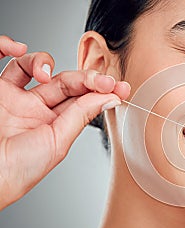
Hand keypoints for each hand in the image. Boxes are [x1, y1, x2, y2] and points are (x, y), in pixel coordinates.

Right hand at [0, 36, 130, 210]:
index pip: (82, 100)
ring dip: (45, 62)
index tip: (119, 88)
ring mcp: (16, 98)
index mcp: (56, 125)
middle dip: (88, 78)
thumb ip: (81, 115)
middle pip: (66, 82)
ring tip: (44, 73)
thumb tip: (110, 98)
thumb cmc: (18, 169)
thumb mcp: (58, 141)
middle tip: (105, 80)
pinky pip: (4, 61)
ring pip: (36, 66)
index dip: (101, 91)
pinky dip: (9, 48)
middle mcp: (37, 110)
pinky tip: (18, 49)